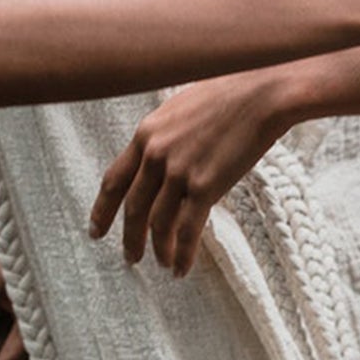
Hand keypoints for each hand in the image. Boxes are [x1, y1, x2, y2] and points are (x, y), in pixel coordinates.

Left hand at [91, 70, 289, 278]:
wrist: (264, 93)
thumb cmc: (231, 91)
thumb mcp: (182, 107)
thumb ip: (166, 134)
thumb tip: (162, 154)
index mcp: (146, 134)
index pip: (114, 180)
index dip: (102, 210)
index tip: (96, 230)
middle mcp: (156, 154)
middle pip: (133, 208)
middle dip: (130, 238)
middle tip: (130, 257)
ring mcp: (179, 172)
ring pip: (158, 223)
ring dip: (158, 249)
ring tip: (161, 263)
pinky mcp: (206, 186)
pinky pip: (188, 230)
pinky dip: (183, 254)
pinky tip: (182, 269)